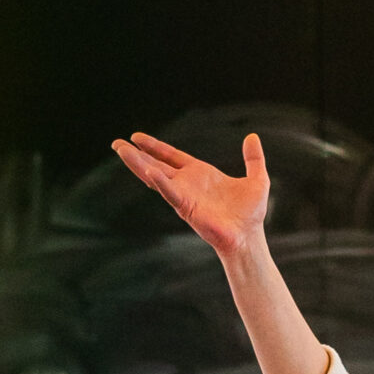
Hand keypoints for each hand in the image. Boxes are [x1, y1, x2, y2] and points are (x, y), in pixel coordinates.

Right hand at [110, 129, 269, 260]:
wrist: (249, 237)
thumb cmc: (250, 214)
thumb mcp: (257, 180)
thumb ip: (253, 159)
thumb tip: (252, 136)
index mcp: (199, 174)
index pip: (171, 156)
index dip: (154, 147)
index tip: (136, 137)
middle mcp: (187, 185)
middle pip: (156, 165)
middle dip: (136, 155)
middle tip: (116, 143)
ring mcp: (184, 196)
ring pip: (155, 177)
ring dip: (138, 164)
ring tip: (121, 151)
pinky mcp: (187, 209)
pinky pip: (170, 193)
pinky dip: (160, 183)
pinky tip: (149, 172)